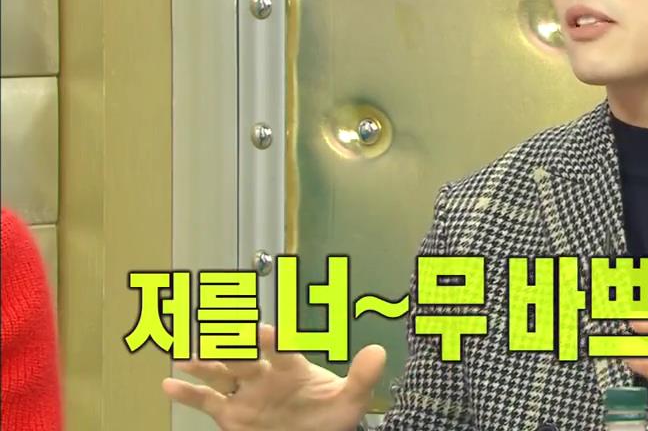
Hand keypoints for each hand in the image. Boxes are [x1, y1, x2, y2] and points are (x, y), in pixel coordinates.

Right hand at [161, 324, 385, 430]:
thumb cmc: (332, 416)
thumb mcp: (352, 399)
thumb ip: (363, 376)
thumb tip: (379, 351)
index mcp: (292, 366)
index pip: (280, 348)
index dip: (271, 339)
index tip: (262, 331)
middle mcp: (264, 374)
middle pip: (243, 356)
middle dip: (229, 344)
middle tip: (214, 331)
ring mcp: (245, 393)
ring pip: (220, 373)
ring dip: (203, 363)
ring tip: (185, 354)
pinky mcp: (230, 414)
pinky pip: (205, 401)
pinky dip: (186, 393)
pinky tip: (168, 383)